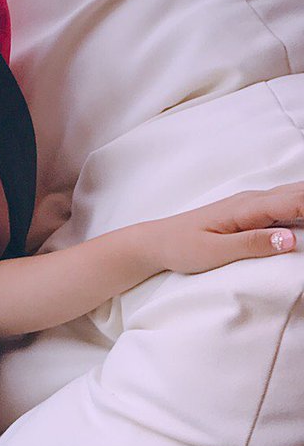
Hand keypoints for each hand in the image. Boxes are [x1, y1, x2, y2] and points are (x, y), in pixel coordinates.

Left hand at [143, 182, 302, 274]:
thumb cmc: (181, 247)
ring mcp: (253, 205)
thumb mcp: (214, 251)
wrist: (155, 241)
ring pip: (296, 196)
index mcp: (246, 208)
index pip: (296, 202)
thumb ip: (252, 244)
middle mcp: (253, 200)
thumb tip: (291, 240)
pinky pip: (288, 206)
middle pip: (301, 194)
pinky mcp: (252, 214)